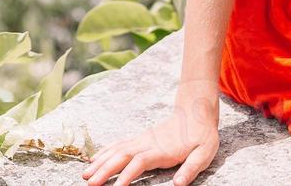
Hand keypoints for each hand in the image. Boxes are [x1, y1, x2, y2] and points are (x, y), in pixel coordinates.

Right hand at [79, 107, 218, 185]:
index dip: (127, 175)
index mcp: (161, 150)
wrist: (195, 113)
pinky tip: (95, 159)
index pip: (139, 162)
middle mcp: (147, 144)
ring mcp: (141, 140)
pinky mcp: (140, 139)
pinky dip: (104, 152)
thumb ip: (191, 168)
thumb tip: (179, 184)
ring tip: (86, 175)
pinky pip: (118, 145)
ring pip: (116, 150)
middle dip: (104, 170)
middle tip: (90, 183)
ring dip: (100, 162)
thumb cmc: (201, 136)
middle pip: (121, 156)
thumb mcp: (204, 153)